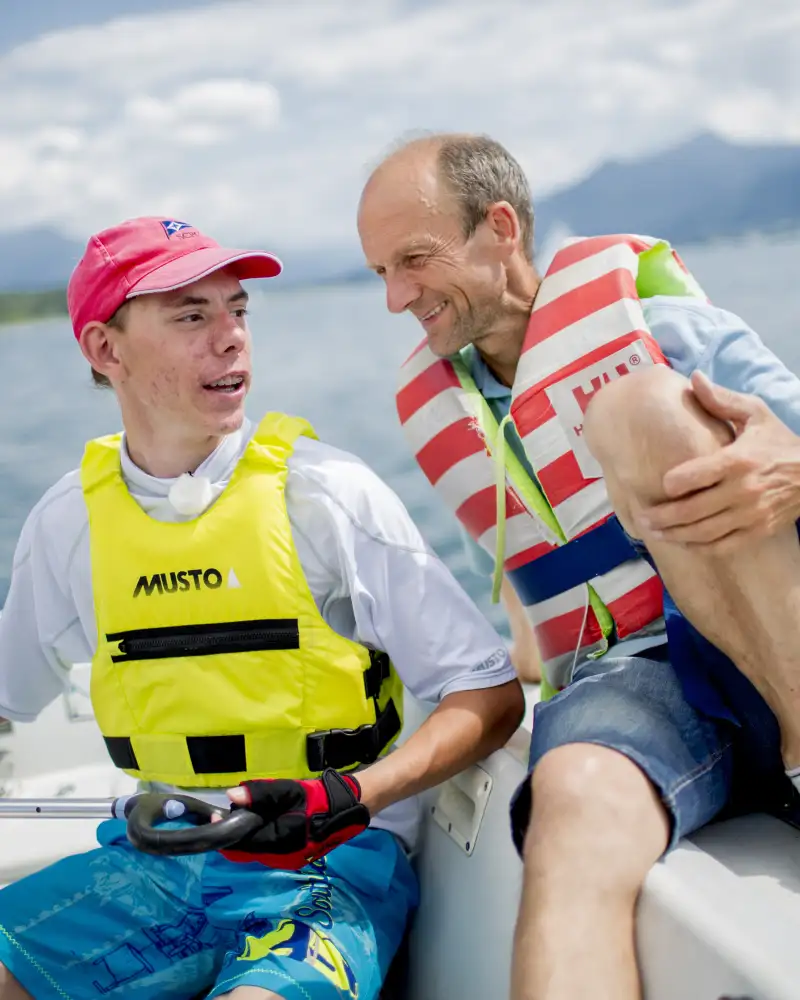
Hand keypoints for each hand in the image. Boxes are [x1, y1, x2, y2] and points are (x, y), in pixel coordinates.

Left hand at [220, 768, 369, 868]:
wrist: (348, 809)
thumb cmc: (317, 799)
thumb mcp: (288, 790)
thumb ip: (260, 794)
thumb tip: (231, 796)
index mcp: (278, 844)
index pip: (240, 847)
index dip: (225, 832)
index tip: (216, 815)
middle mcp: (280, 859)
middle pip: (246, 850)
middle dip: (237, 831)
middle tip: (236, 808)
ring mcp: (287, 861)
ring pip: (256, 850)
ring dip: (250, 833)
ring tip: (254, 809)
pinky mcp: (293, 857)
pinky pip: (268, 849)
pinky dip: (262, 835)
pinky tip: (268, 818)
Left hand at [639, 371, 799, 552]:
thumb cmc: (778, 441)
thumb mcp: (755, 413)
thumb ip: (721, 399)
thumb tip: (694, 378)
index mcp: (738, 460)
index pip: (695, 476)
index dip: (673, 483)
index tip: (661, 485)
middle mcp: (743, 491)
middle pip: (693, 510)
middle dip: (663, 517)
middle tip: (642, 517)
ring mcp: (750, 515)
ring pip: (704, 532)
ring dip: (675, 535)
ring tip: (654, 532)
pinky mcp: (757, 531)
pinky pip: (722, 546)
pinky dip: (699, 548)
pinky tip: (682, 543)